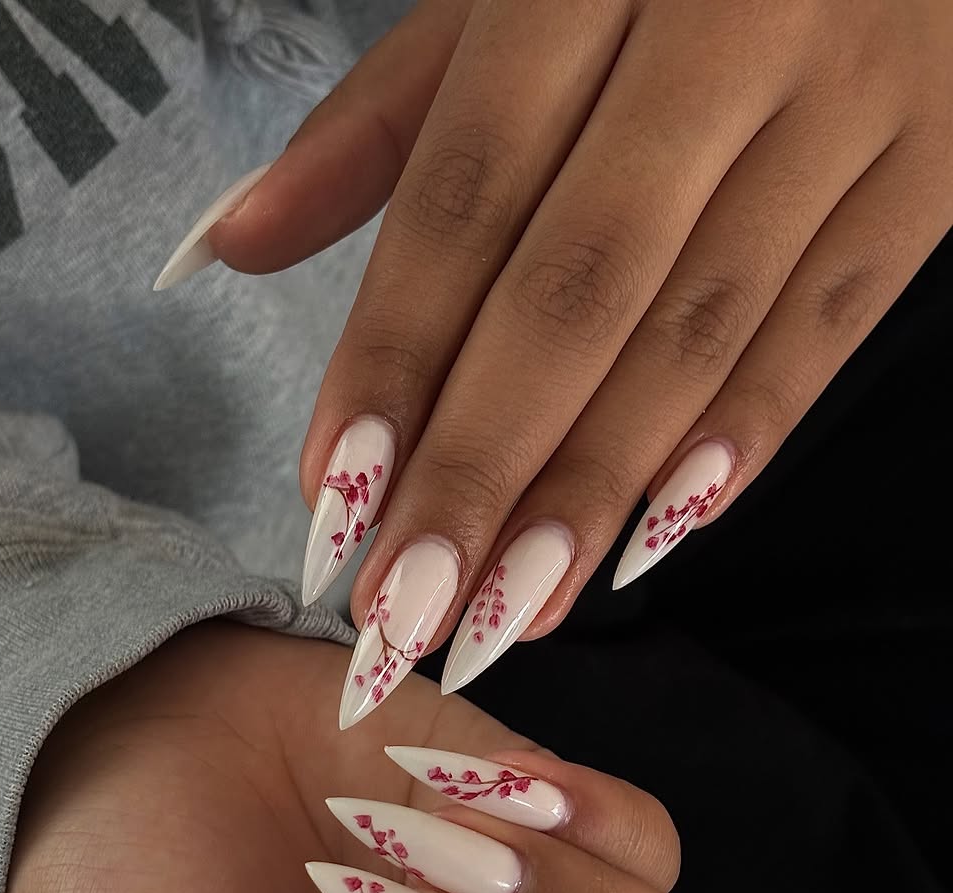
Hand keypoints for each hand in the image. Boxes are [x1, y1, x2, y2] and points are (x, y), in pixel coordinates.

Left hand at [193, 0, 951, 717]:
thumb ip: (381, 122)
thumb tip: (232, 243)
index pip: (465, 196)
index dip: (396, 357)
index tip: (333, 499)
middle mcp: (727, 25)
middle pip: (577, 290)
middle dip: (481, 467)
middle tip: (405, 607)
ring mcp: (852, 92)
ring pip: (699, 331)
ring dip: (592, 493)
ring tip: (506, 613)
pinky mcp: (939, 162)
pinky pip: (830, 326)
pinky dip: (737, 443)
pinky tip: (647, 547)